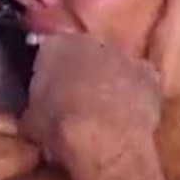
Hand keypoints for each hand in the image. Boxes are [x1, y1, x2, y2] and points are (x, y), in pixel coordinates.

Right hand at [21, 32, 162, 160]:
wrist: (103, 139)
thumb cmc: (58, 128)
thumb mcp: (30, 120)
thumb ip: (34, 107)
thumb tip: (34, 114)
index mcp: (54, 46)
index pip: (48, 52)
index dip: (49, 74)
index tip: (48, 93)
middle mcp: (90, 41)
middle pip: (83, 54)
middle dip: (80, 72)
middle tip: (75, 101)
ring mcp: (123, 55)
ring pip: (112, 65)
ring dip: (108, 82)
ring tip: (103, 112)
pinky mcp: (149, 74)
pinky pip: (137, 81)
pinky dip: (133, 94)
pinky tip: (127, 116)